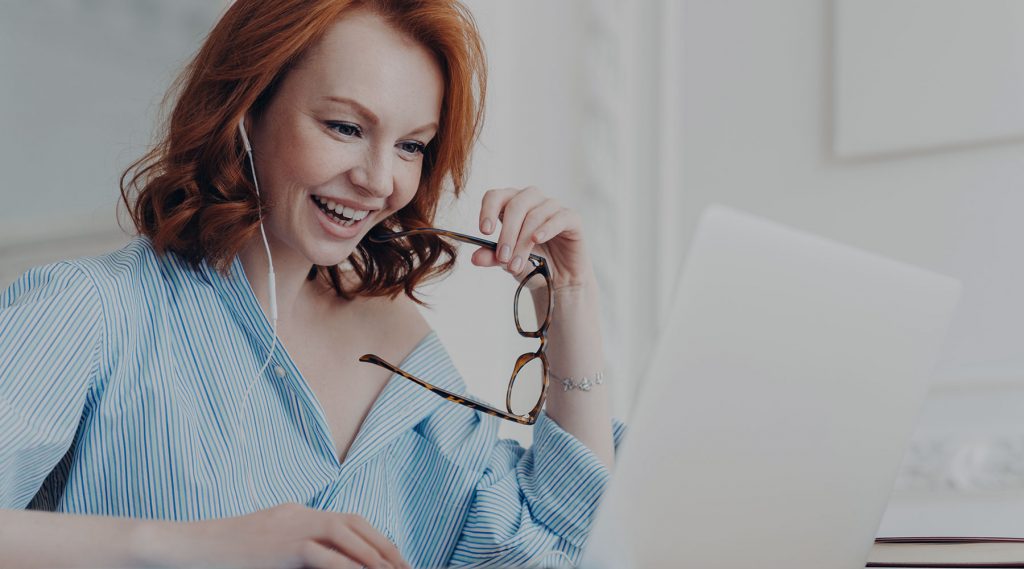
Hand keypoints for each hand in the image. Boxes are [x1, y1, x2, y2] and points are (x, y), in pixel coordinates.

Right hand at [144, 503, 409, 568]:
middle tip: (404, 567)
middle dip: (383, 545)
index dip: (374, 537)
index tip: (393, 557)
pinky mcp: (281, 545)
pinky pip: (323, 553)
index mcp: (295, 514)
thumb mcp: (264, 551)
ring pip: (345, 533)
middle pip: (354, 524)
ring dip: (373, 554)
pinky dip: (347, 564)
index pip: (347, 520)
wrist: (184, 547)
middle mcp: (298, 514)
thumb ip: (294, 554)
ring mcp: (289, 526)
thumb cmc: (220, 556)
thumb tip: (326, 563)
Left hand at [472, 186, 595, 293]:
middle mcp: (531, 200)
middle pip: (515, 205)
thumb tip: (475, 258)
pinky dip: (546, 229)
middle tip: (503, 257)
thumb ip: (492, 257)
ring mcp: (552, 206)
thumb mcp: (507, 262)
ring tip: (516, 265)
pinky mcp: (571, 218)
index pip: (496, 196)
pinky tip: (537, 240)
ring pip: (534, 215)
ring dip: (523, 242)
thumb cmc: (532, 264)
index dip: (488, 210)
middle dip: (507, 233)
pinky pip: (558, 218)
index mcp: (511, 205)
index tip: (484, 232)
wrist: (558, 280)